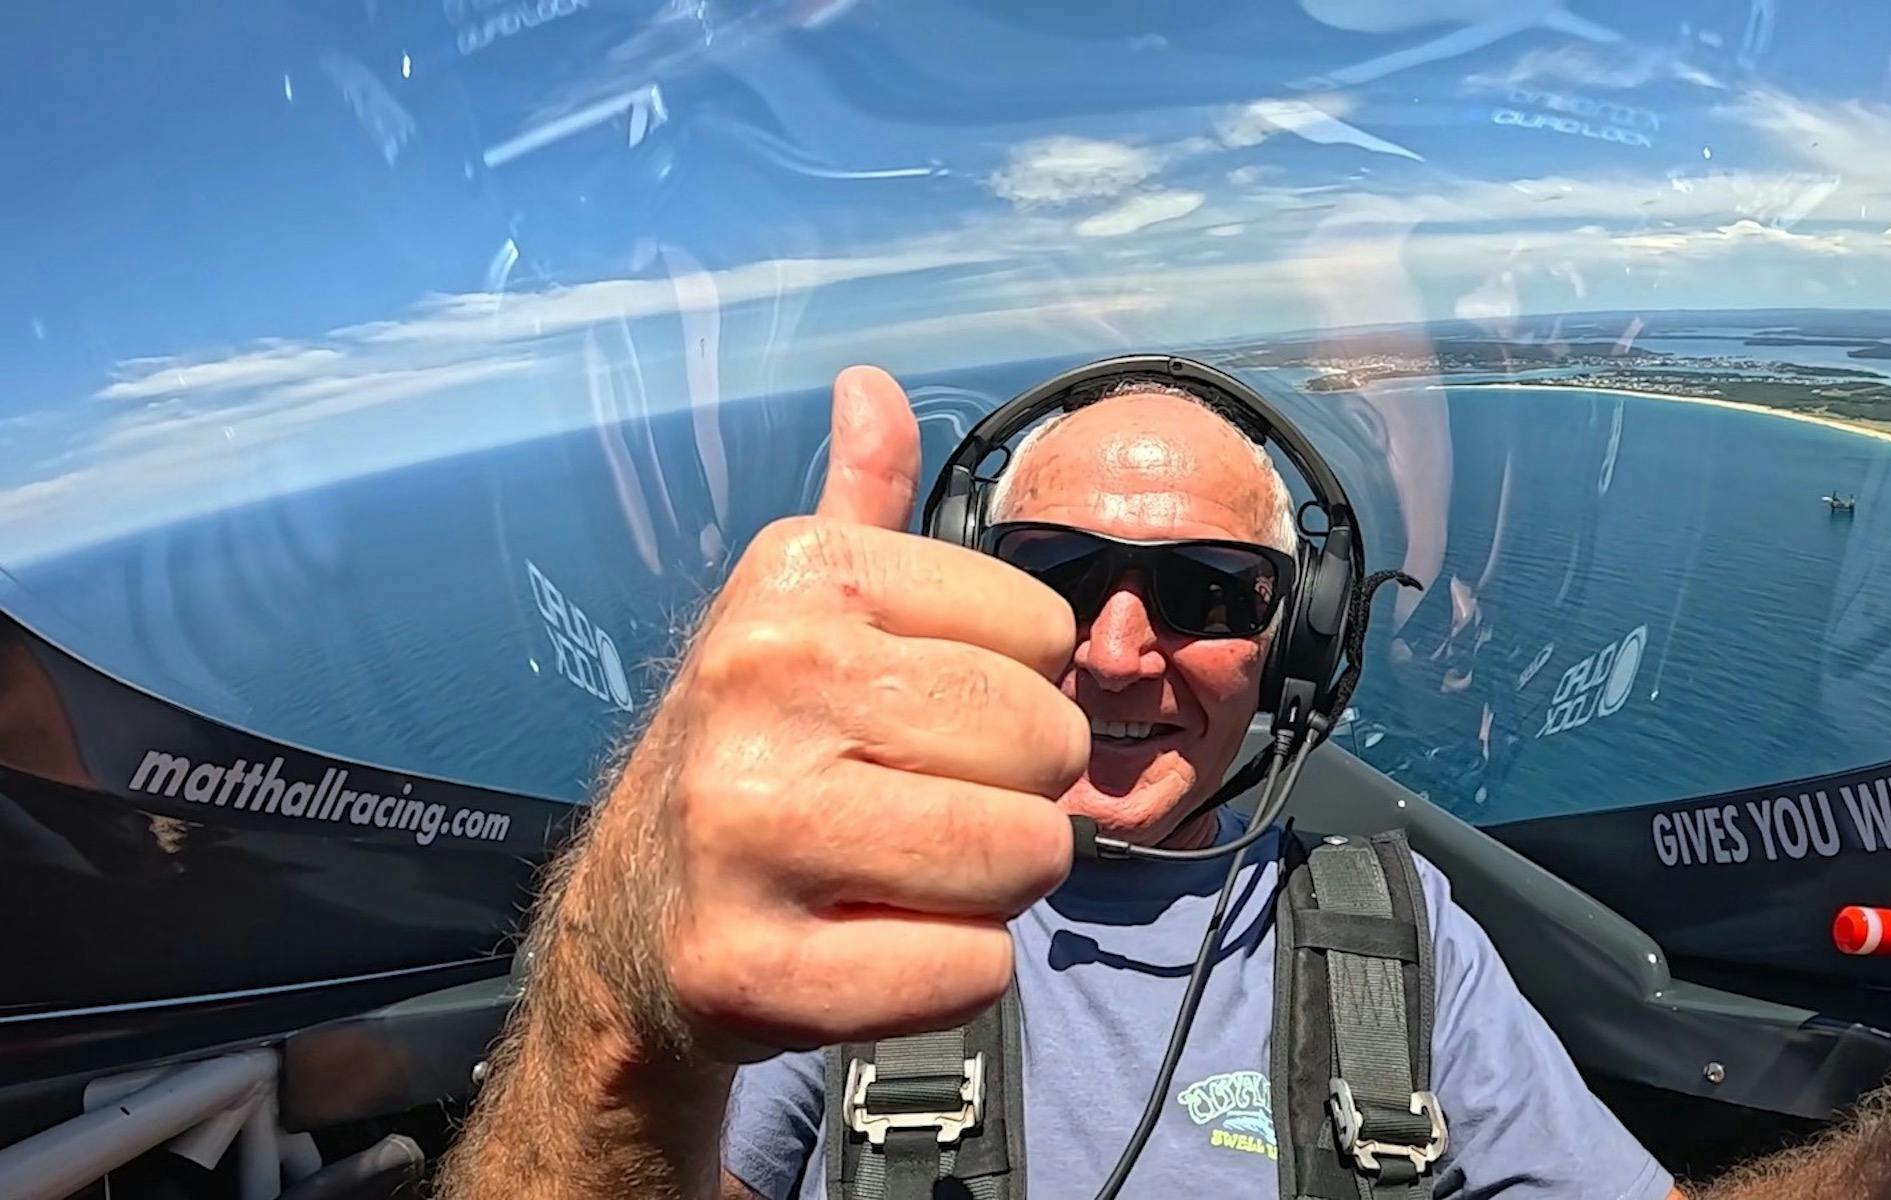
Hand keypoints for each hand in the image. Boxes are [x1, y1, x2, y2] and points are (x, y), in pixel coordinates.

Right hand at [644, 365, 1084, 1058]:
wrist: (634, 921)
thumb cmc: (761, 749)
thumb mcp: (795, 610)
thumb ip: (859, 504)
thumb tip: (870, 383)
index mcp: (796, 578)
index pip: (1047, 633)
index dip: (1010, 692)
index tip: (917, 721)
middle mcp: (761, 680)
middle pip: (1049, 745)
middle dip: (1013, 794)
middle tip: (913, 808)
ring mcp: (747, 828)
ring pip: (1027, 857)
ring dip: (989, 887)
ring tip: (895, 874)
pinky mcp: (751, 967)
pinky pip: (976, 971)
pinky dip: (948, 974)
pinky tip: (867, 946)